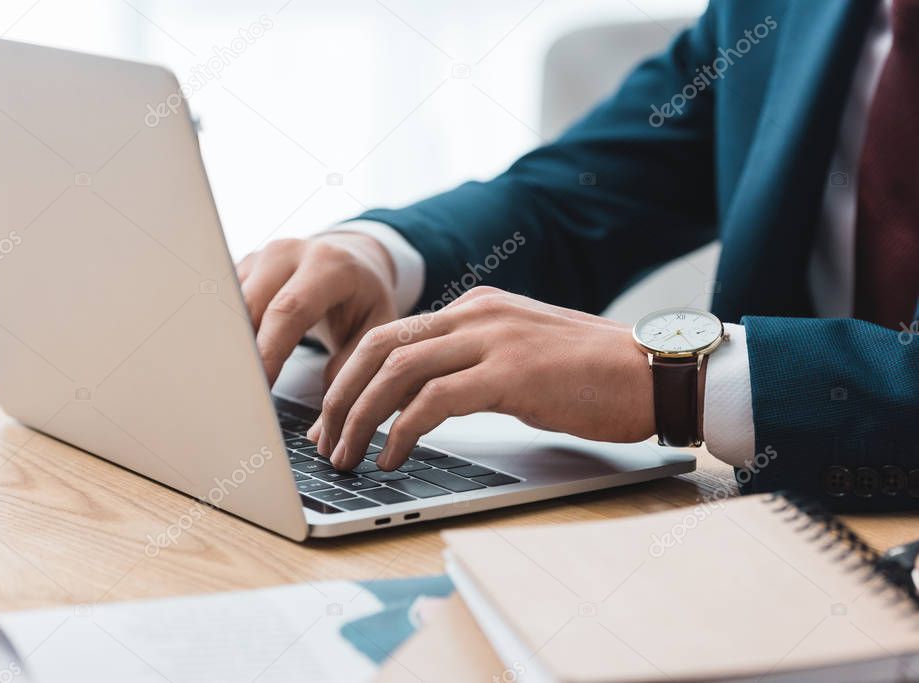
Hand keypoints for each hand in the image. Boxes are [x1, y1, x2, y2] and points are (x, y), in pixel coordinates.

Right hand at [236, 233, 397, 385]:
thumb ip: (353, 363)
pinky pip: (223, 303)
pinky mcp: (242, 267)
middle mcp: (288, 253)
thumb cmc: (363, 295)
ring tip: (232, 381)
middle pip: (250, 305)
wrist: (351, 257)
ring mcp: (260, 257)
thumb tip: (326, 412)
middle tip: (239, 394)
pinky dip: (224, 334)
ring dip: (228, 344)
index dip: (269, 351)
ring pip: (229, 304)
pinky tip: (227, 361)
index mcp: (328, 264)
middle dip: (242, 353)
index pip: (289, 309)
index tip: (260, 389)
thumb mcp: (376, 324)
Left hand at [310, 286, 655, 470]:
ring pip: (397, 371)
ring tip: (346, 454)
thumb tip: (428, 397)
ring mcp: (493, 339)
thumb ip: (476, 362)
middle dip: (341, 394)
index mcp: (476, 308)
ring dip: (361, 417)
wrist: (657, 372)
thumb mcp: (522, 354)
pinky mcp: (510, 373)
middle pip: (380, 347)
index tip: (334, 414)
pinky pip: (433, 401)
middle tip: (323, 436)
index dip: (352, 375)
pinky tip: (392, 457)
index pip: (392, 335)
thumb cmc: (595, 374)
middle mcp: (477, 314)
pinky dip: (402, 431)